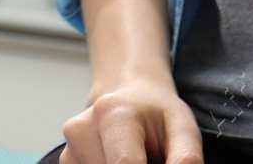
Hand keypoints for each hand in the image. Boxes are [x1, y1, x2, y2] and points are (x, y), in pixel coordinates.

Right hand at [61, 75, 203, 163]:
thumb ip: (186, 159)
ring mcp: (69, 148)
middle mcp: (82, 129)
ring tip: (138, 159)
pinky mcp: (65, 162)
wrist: (127, 96)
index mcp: (112, 113)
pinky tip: (120, 161)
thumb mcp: (183, 128)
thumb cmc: (156, 113)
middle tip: (151, 157)